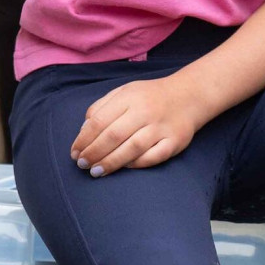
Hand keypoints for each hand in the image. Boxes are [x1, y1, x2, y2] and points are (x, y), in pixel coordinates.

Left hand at [71, 76, 207, 174]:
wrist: (189, 95)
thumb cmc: (149, 96)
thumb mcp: (123, 92)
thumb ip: (102, 107)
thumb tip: (83, 131)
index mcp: (129, 97)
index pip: (99, 120)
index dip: (84, 139)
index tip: (75, 152)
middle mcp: (145, 111)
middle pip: (113, 136)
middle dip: (94, 153)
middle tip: (82, 165)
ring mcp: (161, 127)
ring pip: (132, 148)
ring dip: (111, 162)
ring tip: (96, 172)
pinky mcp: (175, 142)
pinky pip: (153, 157)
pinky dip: (137, 164)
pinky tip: (124, 168)